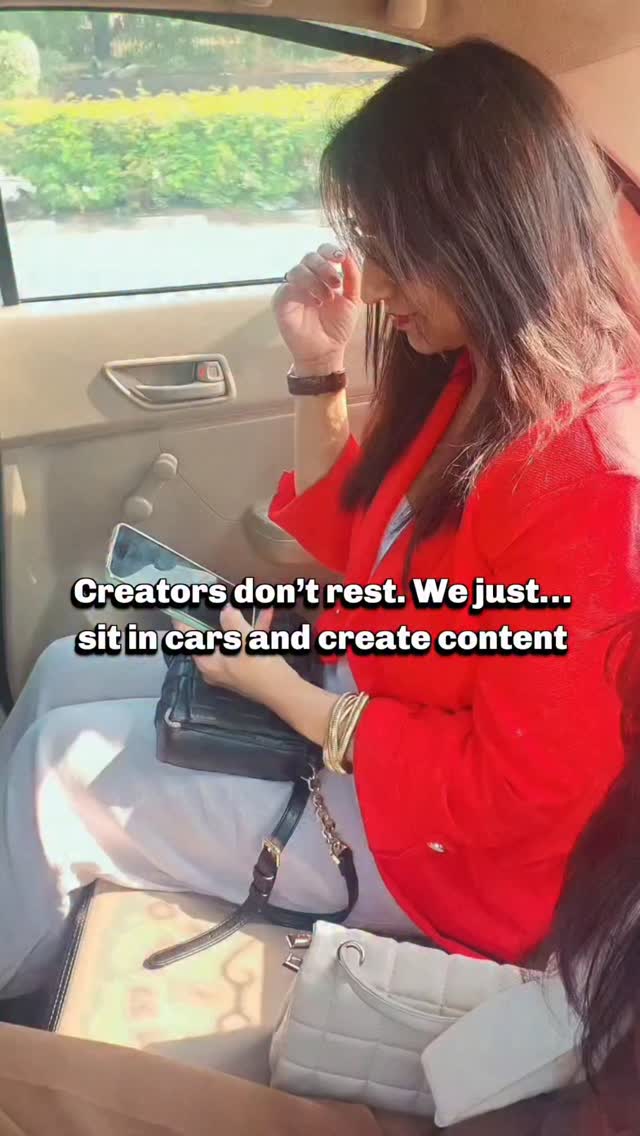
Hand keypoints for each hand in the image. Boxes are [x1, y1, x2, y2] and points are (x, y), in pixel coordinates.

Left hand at [173, 607, 340, 747]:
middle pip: (210, 638)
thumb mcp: (242, 640)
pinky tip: (267, 612)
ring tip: (246, 601)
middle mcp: (216, 667)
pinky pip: (247, 644)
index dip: (183, 623)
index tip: (176, 610)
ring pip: (232, 639)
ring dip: (242, 621)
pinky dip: (254, 629)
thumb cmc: (258, 667)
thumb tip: (225, 610)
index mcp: (208, 663)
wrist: (284, 691)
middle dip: (218, 618)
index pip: (188, 641)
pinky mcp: (249, 666)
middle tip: (213, 601)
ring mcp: (232, 667)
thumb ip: (231, 621)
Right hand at [272, 243, 360, 374]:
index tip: (341, 257)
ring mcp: (292, 289)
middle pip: (309, 257)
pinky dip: (303, 292)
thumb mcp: (352, 300)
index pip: (321, 252)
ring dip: (315, 281)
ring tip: (327, 299)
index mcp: (321, 275)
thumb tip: (349, 253)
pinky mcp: (281, 302)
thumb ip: (352, 277)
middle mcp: (305, 279)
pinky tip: (315, 303)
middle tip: (336, 284)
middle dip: (324, 267)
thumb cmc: (337, 327)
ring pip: (297, 270)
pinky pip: (287, 287)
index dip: (330, 250)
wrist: (327, 351)